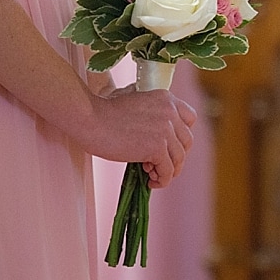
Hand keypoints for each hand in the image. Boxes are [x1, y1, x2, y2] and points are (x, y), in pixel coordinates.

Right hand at [80, 88, 196, 189]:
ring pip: (179, 158)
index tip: (168, 145)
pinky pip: (168, 171)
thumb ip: (150, 108)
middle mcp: (170, 112)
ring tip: (151, 174)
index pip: (190, 118)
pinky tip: (150, 181)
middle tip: (157, 163)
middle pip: (187, 141)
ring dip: (168, 170)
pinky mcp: (157, 147)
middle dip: (175, 155)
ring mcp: (166, 130)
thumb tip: (157, 131)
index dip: (181, 135)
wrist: (89, 118)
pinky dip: (162, 180)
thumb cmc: (103, 110)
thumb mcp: (133, 98)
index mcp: (166, 98)